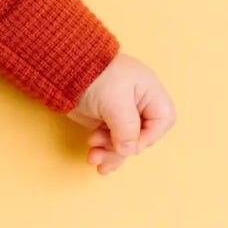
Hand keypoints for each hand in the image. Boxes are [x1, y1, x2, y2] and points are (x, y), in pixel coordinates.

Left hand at [67, 51, 175, 174]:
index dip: (149, 137)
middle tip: (100, 150)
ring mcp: (120, 115)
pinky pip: (110, 142)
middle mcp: (138, 105)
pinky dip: (103, 152)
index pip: (163, 120)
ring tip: (92, 158)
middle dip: (121, 148)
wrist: (64, 68)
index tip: (129, 145)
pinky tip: (94, 160)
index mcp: (149, 93)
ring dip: (109, 154)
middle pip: (141, 136)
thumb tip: (129, 151)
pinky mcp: (104, 122)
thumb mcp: (114, 101)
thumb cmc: (95, 76)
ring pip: (123, 143)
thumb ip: (126, 127)